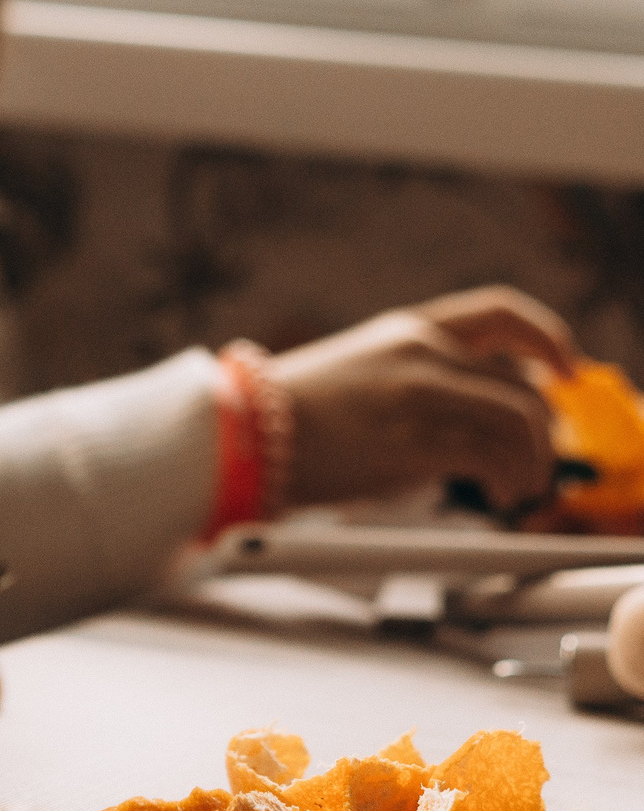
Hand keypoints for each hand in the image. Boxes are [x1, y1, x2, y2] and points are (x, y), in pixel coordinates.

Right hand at [270, 285, 579, 508]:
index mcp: (406, 329)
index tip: (566, 370)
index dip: (548, 339)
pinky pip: (494, 457)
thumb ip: (422, 381)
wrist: (243, 434)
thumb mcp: (363, 374)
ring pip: (522, 420)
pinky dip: (512, 481)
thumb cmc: (294, 418)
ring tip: (519, 489)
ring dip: (536, 462)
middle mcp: (419, 351)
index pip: (502, 313)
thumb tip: (482, 414)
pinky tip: (499, 497)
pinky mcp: (413, 439)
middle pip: (524, 384)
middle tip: (537, 461)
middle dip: (546, 431)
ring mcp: (418, 392)